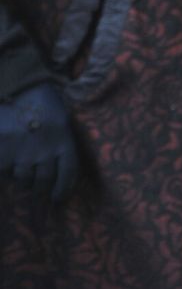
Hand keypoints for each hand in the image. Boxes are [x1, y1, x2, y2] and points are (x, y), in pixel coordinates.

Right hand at [0, 83, 77, 201]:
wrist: (17, 90)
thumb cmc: (42, 104)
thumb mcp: (61, 121)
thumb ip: (60, 144)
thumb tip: (57, 174)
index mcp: (64, 140)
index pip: (68, 172)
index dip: (64, 188)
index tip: (57, 198)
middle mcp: (46, 151)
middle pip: (44, 181)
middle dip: (41, 189)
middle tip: (39, 191)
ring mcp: (23, 154)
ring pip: (23, 180)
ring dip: (23, 179)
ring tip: (22, 171)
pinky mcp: (3, 154)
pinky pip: (5, 172)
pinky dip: (6, 171)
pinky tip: (7, 162)